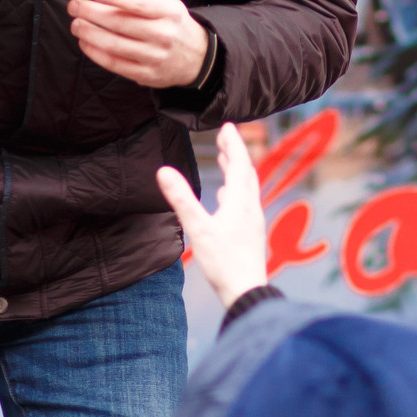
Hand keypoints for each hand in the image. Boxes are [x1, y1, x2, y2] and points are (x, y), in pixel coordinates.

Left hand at [68, 0, 210, 89]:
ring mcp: (155, 57)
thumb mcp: (161, 1)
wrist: (196, 56)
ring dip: (90, 34)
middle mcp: (163, 35)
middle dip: (92, 14)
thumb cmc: (171, 22)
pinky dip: (96, 53)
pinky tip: (85, 42)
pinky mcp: (147, 75)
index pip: (138, 3)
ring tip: (76, 24)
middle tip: (74, 6)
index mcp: (168, 12)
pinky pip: (116, 64)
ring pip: (115, 45)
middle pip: (121, 24)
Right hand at [156, 123, 268, 308]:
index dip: (233, 143)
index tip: (228, 125)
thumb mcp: (198, 229)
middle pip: (246, 173)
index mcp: (240, 202)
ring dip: (238, 170)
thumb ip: (182, 199)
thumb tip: (164, 171)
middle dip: (236, 152)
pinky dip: (237, 191)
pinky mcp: (251, 233)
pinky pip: (245, 203)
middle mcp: (251, 208)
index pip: (239, 163)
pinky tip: (227, 199)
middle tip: (226, 137)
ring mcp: (253, 221)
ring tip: (227, 159)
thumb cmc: (223, 262)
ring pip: (247, 188)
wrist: (246, 291)